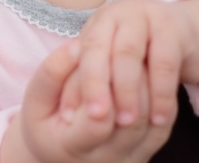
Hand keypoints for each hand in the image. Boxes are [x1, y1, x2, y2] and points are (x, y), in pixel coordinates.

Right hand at [6, 39, 166, 162]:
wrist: (60, 153)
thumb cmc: (46, 122)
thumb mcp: (35, 99)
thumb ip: (51, 73)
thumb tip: (78, 47)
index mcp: (73, 147)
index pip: (99, 120)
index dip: (103, 86)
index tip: (99, 57)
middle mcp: (106, 160)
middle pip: (132, 121)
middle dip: (131, 81)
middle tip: (127, 49)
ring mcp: (129, 160)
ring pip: (151, 123)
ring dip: (148, 87)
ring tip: (138, 58)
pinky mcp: (146, 154)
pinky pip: (162, 128)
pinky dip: (159, 99)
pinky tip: (148, 76)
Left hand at [63, 0, 198, 134]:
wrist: (191, 33)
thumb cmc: (144, 56)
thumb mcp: (116, 63)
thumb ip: (92, 82)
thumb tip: (67, 117)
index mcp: (100, 22)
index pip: (82, 50)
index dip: (76, 83)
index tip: (70, 117)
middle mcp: (120, 14)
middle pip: (101, 48)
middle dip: (97, 85)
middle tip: (98, 118)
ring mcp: (147, 16)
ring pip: (129, 54)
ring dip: (128, 92)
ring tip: (128, 123)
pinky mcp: (175, 28)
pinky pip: (165, 63)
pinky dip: (161, 94)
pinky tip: (159, 118)